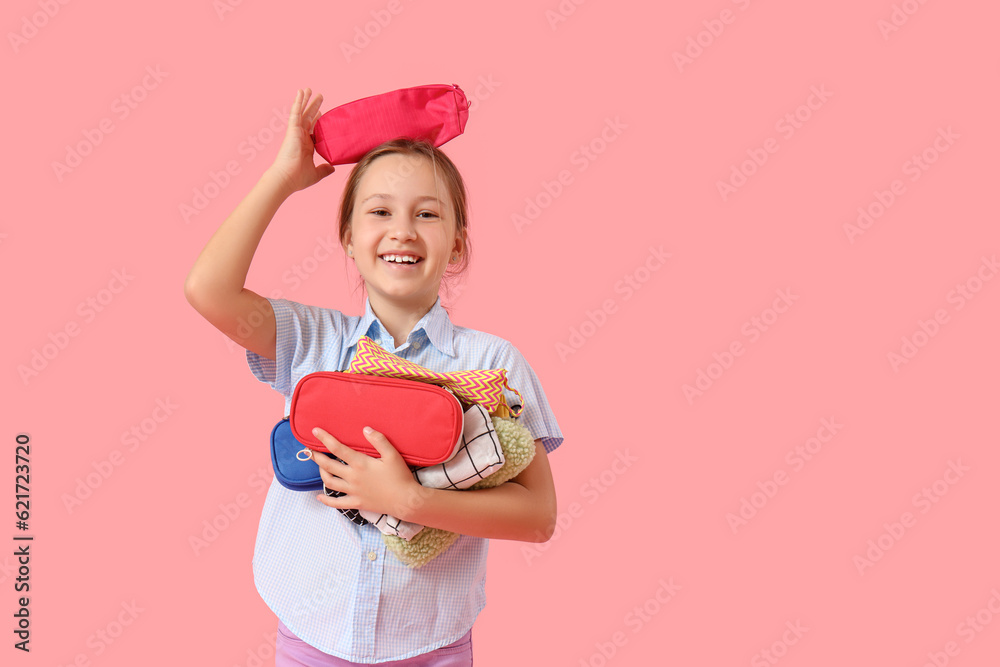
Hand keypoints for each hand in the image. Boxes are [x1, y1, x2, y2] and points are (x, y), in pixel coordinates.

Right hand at [267, 88, 335, 193]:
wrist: (287, 178)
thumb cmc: (298, 178)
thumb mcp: (316, 173)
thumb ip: (324, 169)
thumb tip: (333, 167)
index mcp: (305, 146)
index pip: (312, 130)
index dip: (316, 121)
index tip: (321, 113)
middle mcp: (300, 137)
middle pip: (308, 118)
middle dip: (314, 107)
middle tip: (320, 96)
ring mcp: (295, 132)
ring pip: (302, 112)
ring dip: (306, 100)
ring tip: (310, 89)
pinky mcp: (292, 130)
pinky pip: (295, 112)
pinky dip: (298, 102)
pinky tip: (301, 92)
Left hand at [311, 426, 427, 517]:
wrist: (406, 501)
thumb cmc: (400, 477)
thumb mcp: (392, 455)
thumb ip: (378, 440)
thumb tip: (365, 429)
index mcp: (360, 464)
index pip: (338, 448)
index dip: (325, 439)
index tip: (315, 431)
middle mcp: (353, 477)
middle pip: (328, 465)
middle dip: (316, 456)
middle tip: (309, 450)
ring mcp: (353, 491)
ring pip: (329, 482)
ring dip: (321, 473)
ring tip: (318, 466)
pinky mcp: (356, 503)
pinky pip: (337, 503)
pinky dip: (326, 500)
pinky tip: (319, 497)